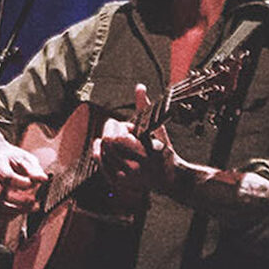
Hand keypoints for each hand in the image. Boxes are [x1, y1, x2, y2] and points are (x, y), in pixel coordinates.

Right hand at [0, 142, 48, 215]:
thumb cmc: (13, 159)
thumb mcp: (25, 158)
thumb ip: (33, 169)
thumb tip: (43, 179)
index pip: (8, 177)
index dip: (22, 184)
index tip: (32, 184)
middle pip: (1, 195)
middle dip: (21, 200)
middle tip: (35, 200)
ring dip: (18, 210)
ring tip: (33, 207)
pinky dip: (10, 215)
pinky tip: (23, 211)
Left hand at [94, 83, 180, 201]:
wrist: (169, 178)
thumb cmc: (164, 152)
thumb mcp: (157, 129)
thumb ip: (145, 108)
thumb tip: (139, 86)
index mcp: (143, 153)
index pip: (117, 138)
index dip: (118, 127)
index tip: (127, 126)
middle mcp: (132, 167)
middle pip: (107, 143)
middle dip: (111, 132)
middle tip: (120, 130)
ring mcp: (124, 177)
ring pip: (102, 152)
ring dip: (106, 141)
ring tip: (118, 140)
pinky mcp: (118, 182)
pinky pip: (101, 164)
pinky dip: (99, 152)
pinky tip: (101, 145)